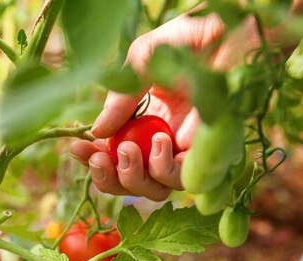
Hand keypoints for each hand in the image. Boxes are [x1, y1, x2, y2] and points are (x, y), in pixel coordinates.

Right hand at [70, 12, 225, 200]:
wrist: (227, 29)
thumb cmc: (187, 40)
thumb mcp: (141, 62)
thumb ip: (120, 99)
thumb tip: (97, 131)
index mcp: (146, 123)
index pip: (115, 156)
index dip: (94, 160)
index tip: (76, 150)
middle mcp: (166, 142)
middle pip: (132, 181)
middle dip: (109, 178)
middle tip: (99, 158)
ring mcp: (188, 151)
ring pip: (157, 189)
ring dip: (134, 177)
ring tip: (129, 149)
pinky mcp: (211, 153)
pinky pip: (184, 179)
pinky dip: (165, 168)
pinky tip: (160, 142)